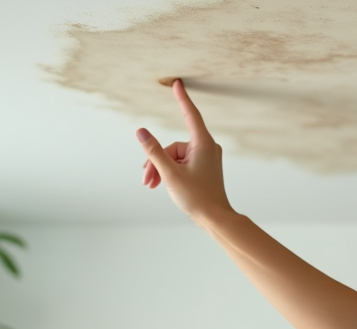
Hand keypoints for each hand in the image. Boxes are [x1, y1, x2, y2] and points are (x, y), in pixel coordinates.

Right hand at [136, 79, 232, 223]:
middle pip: (173, 146)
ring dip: (161, 169)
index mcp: (203, 143)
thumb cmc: (197, 197)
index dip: (182, 98)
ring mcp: (206, 157)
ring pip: (174, 156)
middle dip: (157, 161)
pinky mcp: (204, 166)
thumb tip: (141, 132)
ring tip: (151, 185)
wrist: (215, 218)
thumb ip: (153, 151)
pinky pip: (182, 163)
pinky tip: (161, 184)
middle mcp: (207, 147)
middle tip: (146, 181)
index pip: (190, 114)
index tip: (177, 83)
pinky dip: (170, 172)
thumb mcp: (170, 174)